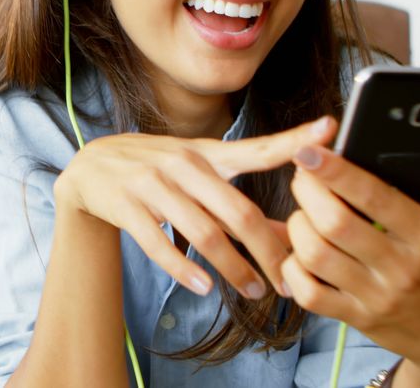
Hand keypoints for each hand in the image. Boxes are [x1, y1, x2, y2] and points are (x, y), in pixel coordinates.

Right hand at [54, 117, 335, 300]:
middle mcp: (183, 164)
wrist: (90, 168)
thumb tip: (291, 236)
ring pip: (202, 232)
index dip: (294, 141)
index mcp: (206, 153)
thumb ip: (240, 203)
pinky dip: (184, 269)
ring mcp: (152, 184)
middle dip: (267, 251)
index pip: (257, 148)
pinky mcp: (126, 206)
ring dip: (232, 267)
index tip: (330, 129)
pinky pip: (159, 244)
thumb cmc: (157, 173)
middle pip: (237, 210)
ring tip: (252, 291)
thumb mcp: (198, 177)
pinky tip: (203, 287)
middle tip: (288, 282)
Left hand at [281, 117, 419, 385]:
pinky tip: (298, 251)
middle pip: (335, 224)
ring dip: (298, 226)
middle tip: (304, 175)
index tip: (309, 151)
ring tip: (304, 209)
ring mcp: (376, 296)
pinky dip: (292, 269)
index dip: (337, 172)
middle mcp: (401, 267)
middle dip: (308, 191)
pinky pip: (309, 293)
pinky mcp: (356, 318)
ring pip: (316, 255)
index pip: (376, 197)